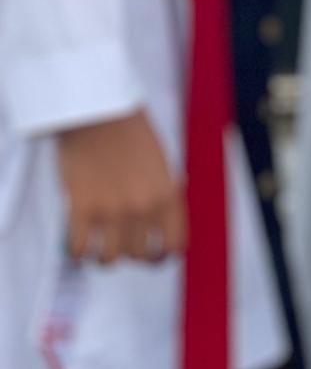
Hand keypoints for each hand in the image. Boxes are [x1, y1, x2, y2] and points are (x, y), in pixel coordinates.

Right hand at [57, 111, 184, 265]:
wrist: (99, 108)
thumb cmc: (128, 131)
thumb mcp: (160, 163)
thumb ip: (161, 194)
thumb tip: (157, 226)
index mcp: (168, 194)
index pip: (174, 246)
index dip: (162, 257)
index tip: (151, 256)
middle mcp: (144, 207)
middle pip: (139, 256)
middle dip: (129, 254)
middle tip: (118, 245)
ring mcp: (113, 209)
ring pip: (110, 259)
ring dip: (102, 256)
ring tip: (96, 246)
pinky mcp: (82, 207)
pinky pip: (80, 250)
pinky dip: (78, 251)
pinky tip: (77, 241)